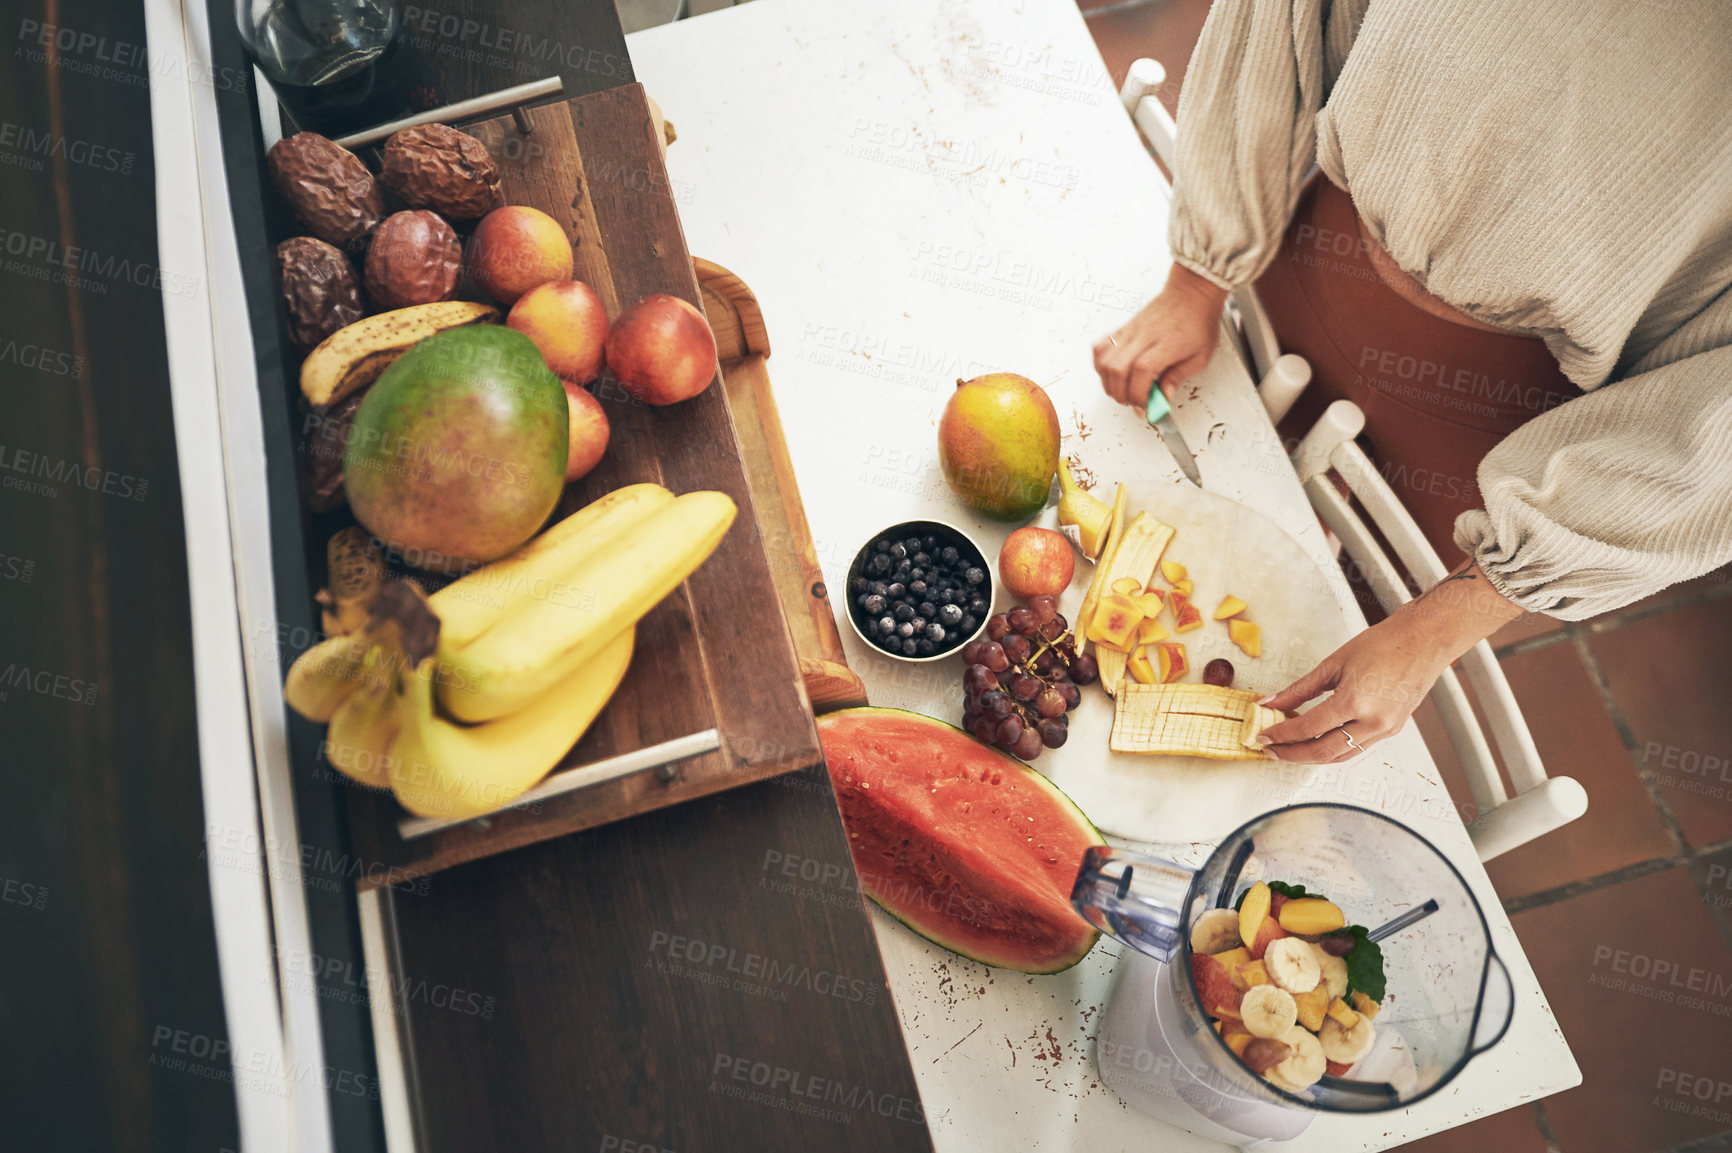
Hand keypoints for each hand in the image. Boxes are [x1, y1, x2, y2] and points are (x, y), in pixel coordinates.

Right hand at [1094, 264, 1227, 408]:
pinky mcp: (1123, 328)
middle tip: (1133, 402)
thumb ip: (1178, 378)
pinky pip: (1101, 347)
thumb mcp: (1200, 356)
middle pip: (1118, 369)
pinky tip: (1110, 372)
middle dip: (1121, 394)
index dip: (1139, 395)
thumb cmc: (1198, 320)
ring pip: (1105, 360)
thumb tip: (1163, 397)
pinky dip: (1100, 364)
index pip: (1142, 372)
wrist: (1191, 292)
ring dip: (1108, 382)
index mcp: (1166, 344)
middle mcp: (1143, 337)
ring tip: (1121, 390)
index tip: (1145, 407)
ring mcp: (1130, 331)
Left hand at [1256, 562, 1526, 762]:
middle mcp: (1373, 721)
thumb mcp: (1333, 663)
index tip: (1263, 735)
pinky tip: (1316, 742)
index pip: (1308, 729)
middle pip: (1322, 752)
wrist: (1424, 640)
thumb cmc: (1384, 644)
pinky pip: (1356, 748)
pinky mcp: (1391, 730)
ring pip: (1340, 756)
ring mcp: (1385, 729)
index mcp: (1355, 701)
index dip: (1281, 735)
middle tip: (1270, 749)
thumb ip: (1299, 689)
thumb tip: (1272, 703)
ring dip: (1311, 757)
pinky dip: (1333, 749)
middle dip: (1291, 754)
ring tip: (1288, 750)